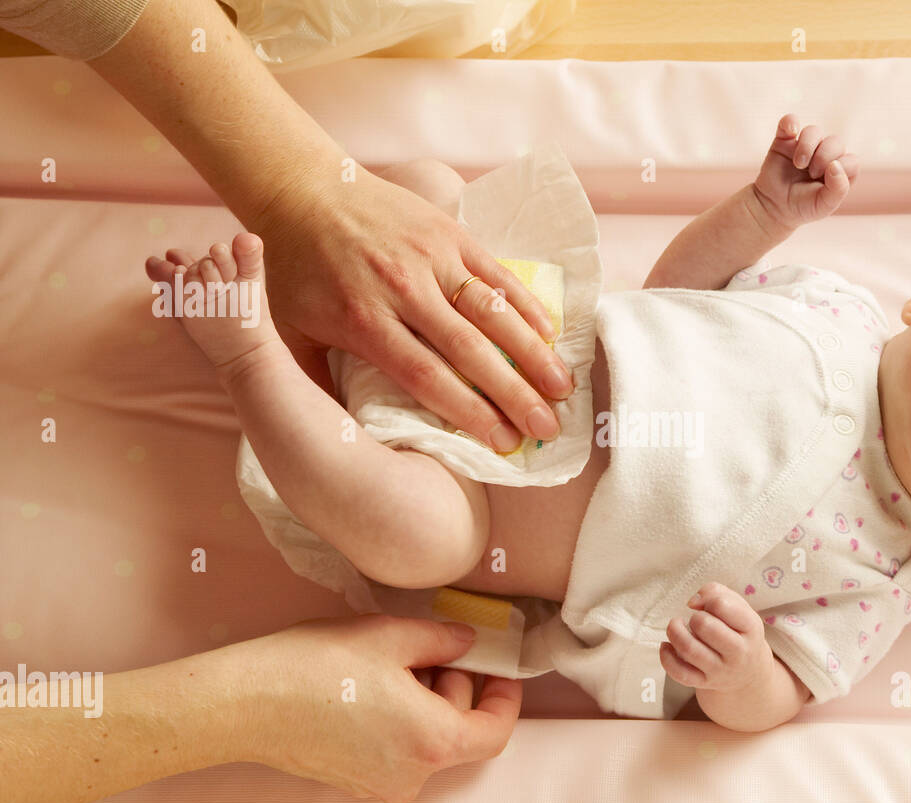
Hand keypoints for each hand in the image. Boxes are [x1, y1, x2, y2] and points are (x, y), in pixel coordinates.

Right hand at [237, 614, 522, 802]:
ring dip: (427, 699)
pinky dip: (401, 717)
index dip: (505, 695)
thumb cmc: (315, 668)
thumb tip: (468, 643)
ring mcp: (382, 784)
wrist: (244, 704)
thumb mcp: (391, 637)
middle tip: (435, 645)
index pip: (495, 730)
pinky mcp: (356, 781)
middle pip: (460, 731)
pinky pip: (399, 749)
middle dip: (457, 685)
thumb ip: (443, 640)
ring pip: (428, 739)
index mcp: (432, 742)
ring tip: (395, 661)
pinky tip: (373, 684)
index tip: (498, 666)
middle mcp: (413, 775)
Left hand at [253, 169, 572, 451]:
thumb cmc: (295, 272)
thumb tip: (336, 441)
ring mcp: (430, 258)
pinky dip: (526, 304)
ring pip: (492, 312)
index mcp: (363, 321)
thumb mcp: (288, 333)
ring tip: (563, 388)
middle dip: (514, 394)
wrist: (302, 192)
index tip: (502, 443)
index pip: (426, 377)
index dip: (468, 412)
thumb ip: (316, 383)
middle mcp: (402, 290)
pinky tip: (551, 335)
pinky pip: (496, 273)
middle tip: (547, 428)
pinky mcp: (449, 234)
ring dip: (533, 352)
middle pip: (469, 352)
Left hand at [661, 582, 774, 691]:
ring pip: (689, 649)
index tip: (705, 605)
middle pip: (704, 627)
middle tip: (695, 619)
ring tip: (676, 626)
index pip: (722, 605)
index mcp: (750, 628)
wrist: (748, 672)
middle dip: (694, 617)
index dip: (708, 599)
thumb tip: (693, 602)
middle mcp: (738, 652)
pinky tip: (667, 645)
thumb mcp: (739, 608)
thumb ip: (717, 593)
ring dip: (675, 632)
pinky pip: (680, 673)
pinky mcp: (704, 683)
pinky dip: (666, 657)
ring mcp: (720, 671)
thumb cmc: (739, 631)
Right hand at [752, 113, 858, 231]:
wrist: (773, 208)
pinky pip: (790, 121)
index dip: (841, 167)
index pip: (851, 160)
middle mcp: (825, 154)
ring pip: (814, 131)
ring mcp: (806, 145)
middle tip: (812, 173)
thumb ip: (838, 189)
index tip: (824, 180)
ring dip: (808, 145)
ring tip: (799, 164)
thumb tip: (835, 164)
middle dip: (824, 156)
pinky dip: (790, 123)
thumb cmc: (803, 207)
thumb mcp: (824, 205)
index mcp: (840, 170)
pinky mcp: (785, 140)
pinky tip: (790, 132)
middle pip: (835, 142)